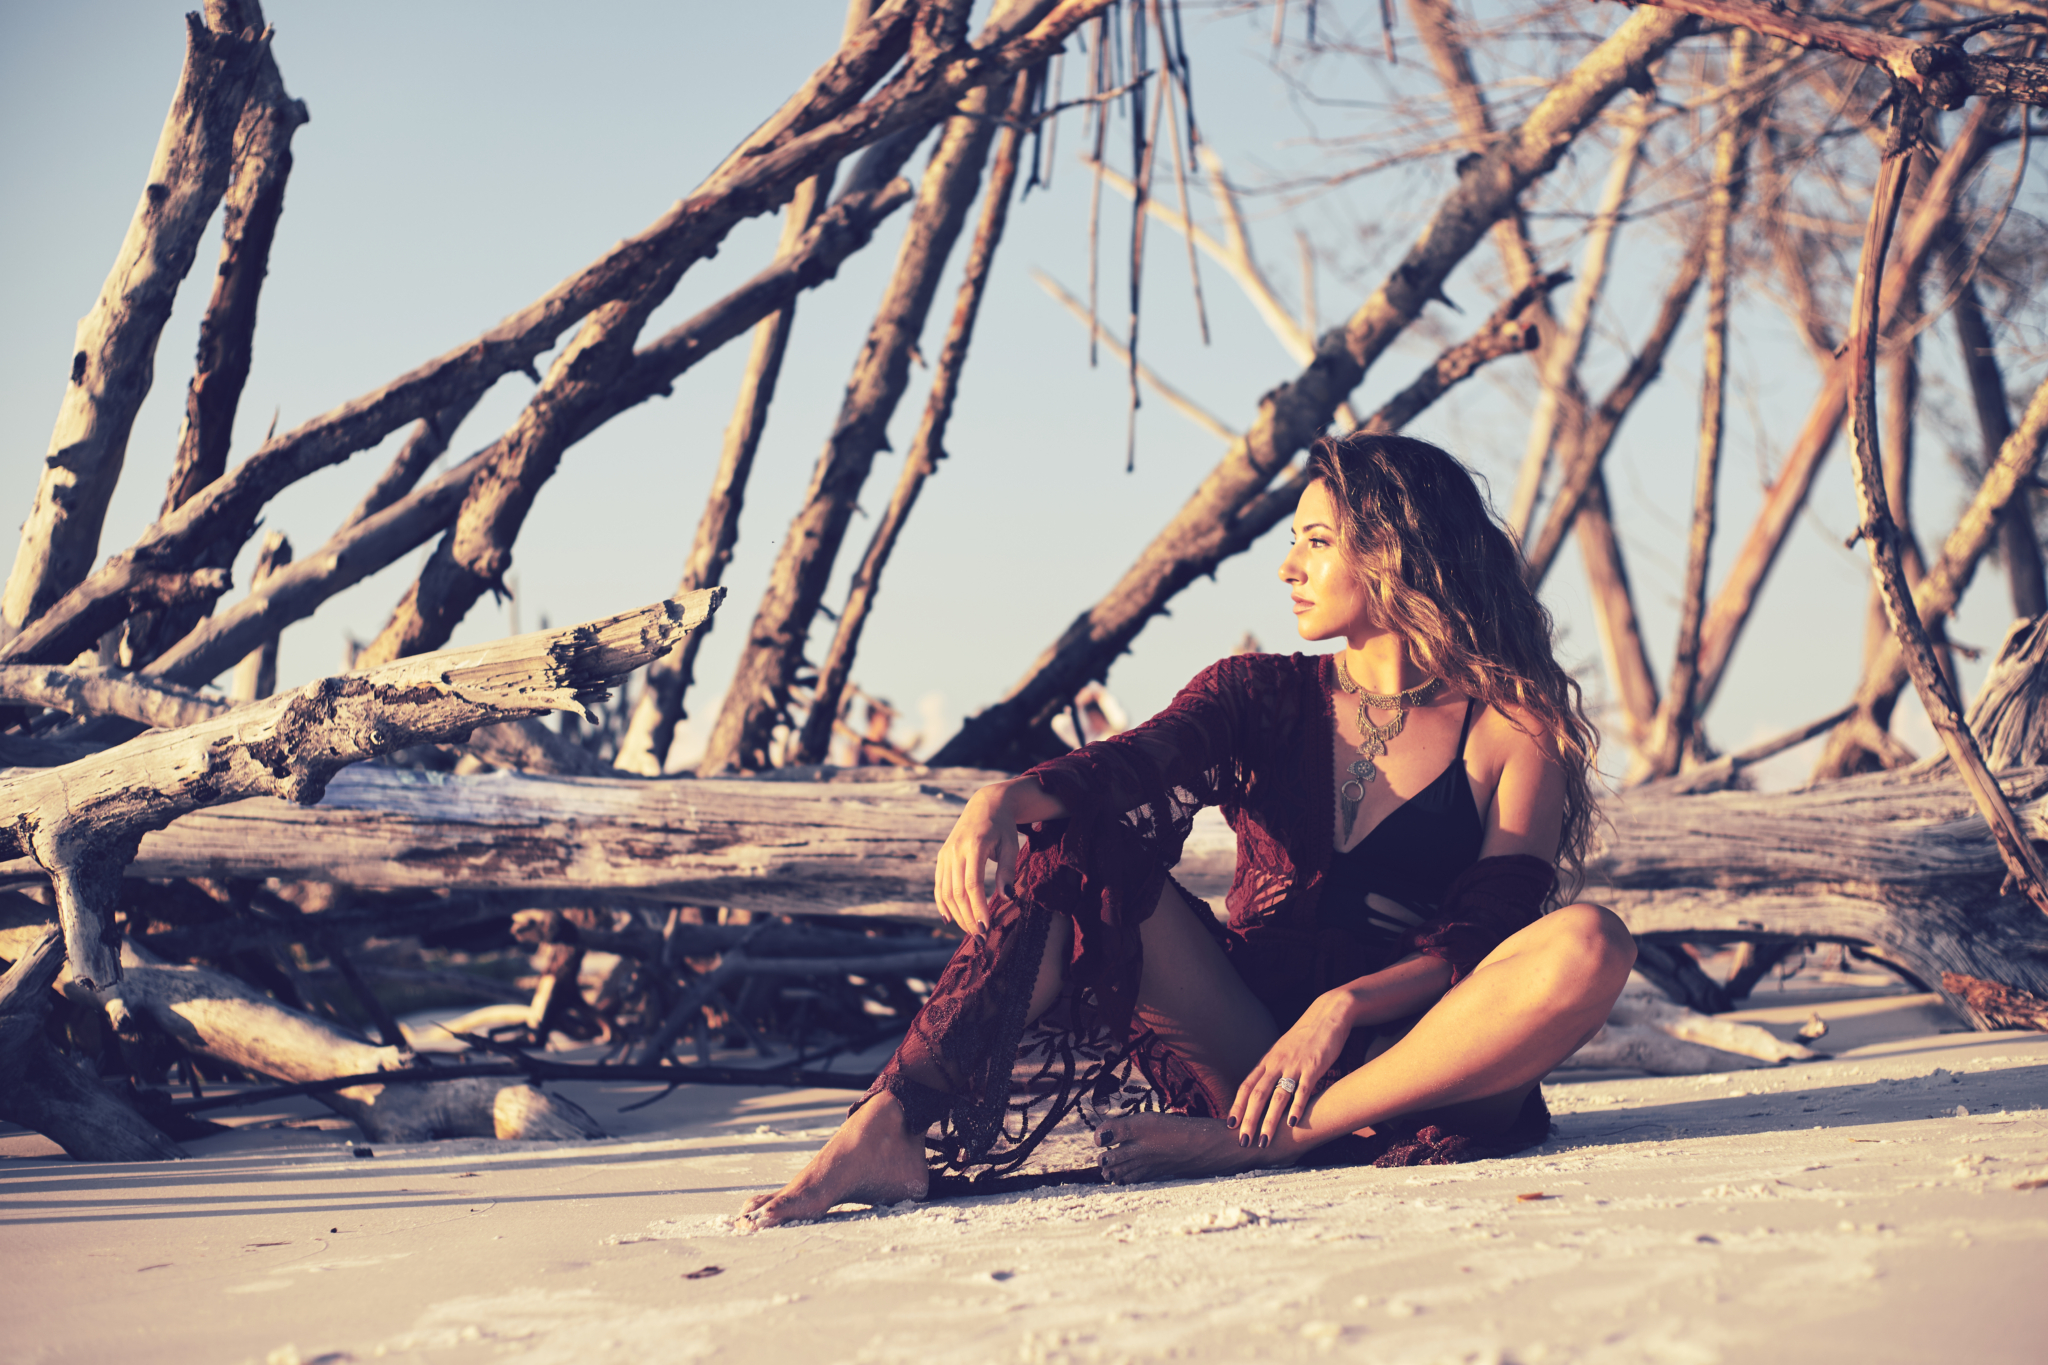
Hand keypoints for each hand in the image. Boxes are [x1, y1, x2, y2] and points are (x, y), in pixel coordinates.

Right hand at [933, 781, 1028, 934]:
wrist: (985, 805)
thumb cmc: (1003, 827)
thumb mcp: (1011, 845)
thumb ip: (1007, 871)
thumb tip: (1006, 898)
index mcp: (974, 845)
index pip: (972, 884)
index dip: (978, 908)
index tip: (986, 927)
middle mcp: (955, 850)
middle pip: (957, 893)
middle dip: (968, 918)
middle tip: (980, 937)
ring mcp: (945, 854)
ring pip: (945, 892)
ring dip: (957, 915)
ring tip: (970, 931)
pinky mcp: (941, 857)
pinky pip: (938, 885)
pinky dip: (942, 904)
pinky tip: (949, 920)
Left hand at [1229, 989, 1356, 1147]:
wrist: (1327, 1015)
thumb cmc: (1305, 1038)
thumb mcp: (1284, 1052)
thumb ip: (1274, 1070)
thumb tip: (1264, 1091)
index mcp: (1268, 1061)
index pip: (1247, 1086)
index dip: (1237, 1106)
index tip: (1229, 1126)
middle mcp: (1277, 1063)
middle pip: (1257, 1095)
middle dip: (1248, 1120)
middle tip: (1242, 1143)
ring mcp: (1295, 1065)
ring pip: (1277, 1096)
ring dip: (1269, 1121)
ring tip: (1264, 1141)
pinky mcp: (1314, 1066)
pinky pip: (1304, 1089)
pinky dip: (1297, 1107)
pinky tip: (1292, 1124)